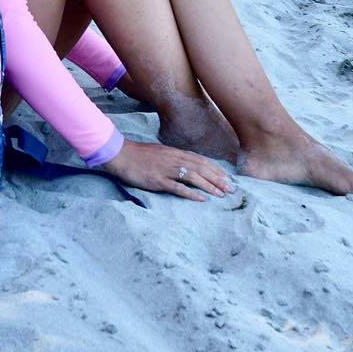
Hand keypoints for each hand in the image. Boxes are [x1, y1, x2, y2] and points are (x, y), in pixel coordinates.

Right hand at [102, 138, 234, 200]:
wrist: (121, 154)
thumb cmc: (140, 155)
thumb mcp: (160, 153)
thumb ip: (174, 159)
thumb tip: (187, 167)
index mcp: (175, 152)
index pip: (201, 161)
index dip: (216, 170)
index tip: (227, 178)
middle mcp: (174, 159)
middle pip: (201, 168)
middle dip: (218, 179)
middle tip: (231, 189)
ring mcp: (166, 169)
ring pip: (193, 176)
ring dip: (209, 186)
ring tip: (221, 195)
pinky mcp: (158, 180)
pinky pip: (177, 187)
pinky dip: (191, 193)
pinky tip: (201, 199)